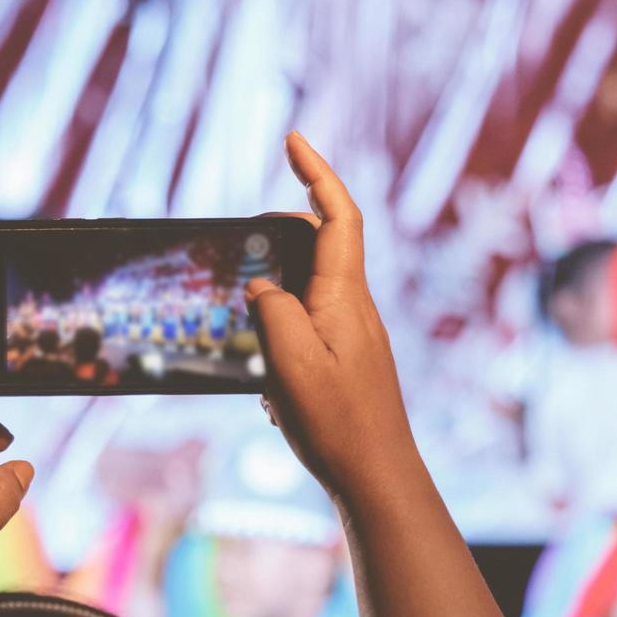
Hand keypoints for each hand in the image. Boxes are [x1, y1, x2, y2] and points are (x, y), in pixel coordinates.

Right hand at [249, 132, 418, 500]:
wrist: (378, 478)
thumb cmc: (338, 425)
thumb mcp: (290, 365)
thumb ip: (272, 313)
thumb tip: (261, 288)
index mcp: (344, 298)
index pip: (337, 215)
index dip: (317, 172)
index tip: (293, 138)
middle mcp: (354, 309)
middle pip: (322, 244)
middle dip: (280, 231)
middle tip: (239, 238)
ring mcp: (354, 336)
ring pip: (311, 288)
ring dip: (275, 289)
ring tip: (244, 315)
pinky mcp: (347, 363)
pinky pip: (309, 327)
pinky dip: (280, 333)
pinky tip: (265, 376)